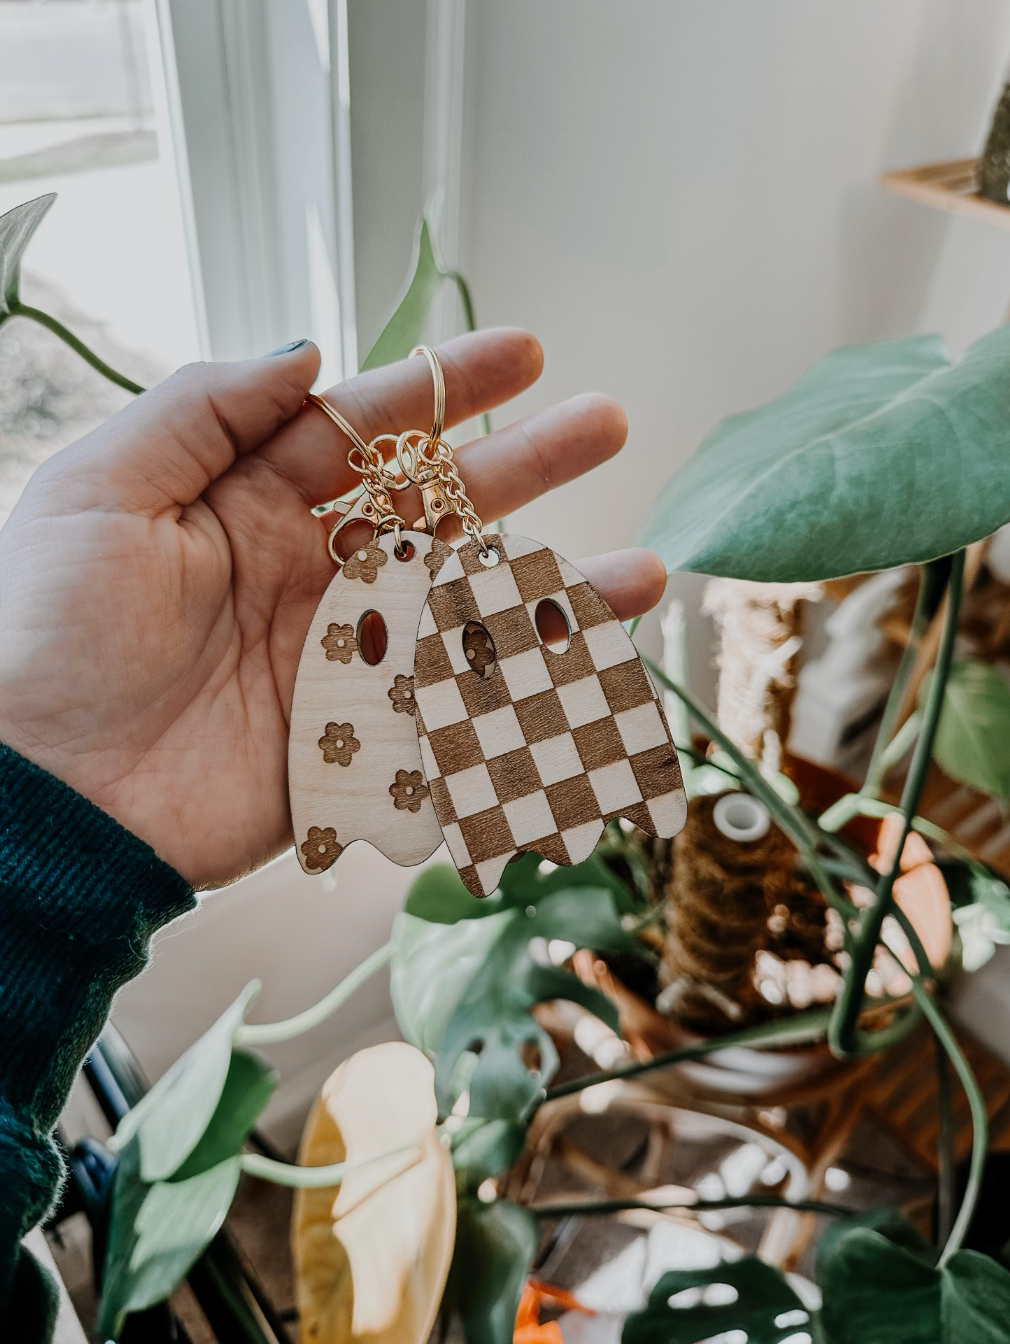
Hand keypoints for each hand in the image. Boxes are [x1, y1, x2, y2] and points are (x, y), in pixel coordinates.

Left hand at [0, 331, 665, 886]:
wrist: (41, 795)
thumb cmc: (46, 636)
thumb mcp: (99, 491)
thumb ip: (203, 408)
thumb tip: (305, 351)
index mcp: (248, 500)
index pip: (365, 428)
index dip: (443, 390)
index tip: (522, 354)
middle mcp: (309, 571)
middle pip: (437, 508)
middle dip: (523, 465)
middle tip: (604, 423)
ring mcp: (343, 657)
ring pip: (465, 610)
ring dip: (552, 589)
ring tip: (641, 572)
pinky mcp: (357, 738)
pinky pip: (458, 708)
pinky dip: (527, 695)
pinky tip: (590, 675)